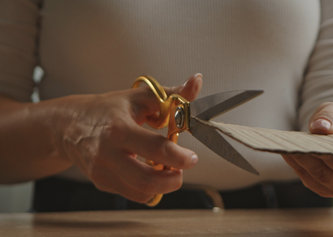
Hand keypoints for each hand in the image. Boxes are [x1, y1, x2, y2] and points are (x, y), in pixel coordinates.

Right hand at [55, 74, 202, 202]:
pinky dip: (150, 188)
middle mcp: (107, 153)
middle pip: (146, 180)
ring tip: (168, 169)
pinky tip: (152, 172)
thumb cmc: (108, 109)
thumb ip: (173, 93)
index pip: (155, 149)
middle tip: (181, 168)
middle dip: (173, 179)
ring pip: (141, 192)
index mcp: (119, 128)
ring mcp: (102, 171)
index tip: (192, 157)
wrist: (69, 125)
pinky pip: (134, 194)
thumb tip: (197, 82)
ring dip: (163, 185)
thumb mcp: (140, 97)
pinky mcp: (102, 183)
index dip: (179, 157)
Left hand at [282, 102, 332, 197]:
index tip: (315, 138)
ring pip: (322, 178)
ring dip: (303, 163)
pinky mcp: (331, 191)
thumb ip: (332, 117)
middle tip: (295, 143)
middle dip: (315, 155)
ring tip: (288, 147)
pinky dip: (299, 169)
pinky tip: (288, 154)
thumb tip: (319, 128)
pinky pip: (312, 182)